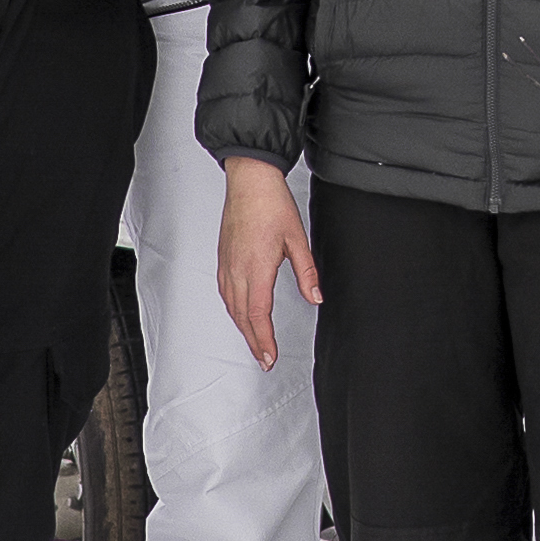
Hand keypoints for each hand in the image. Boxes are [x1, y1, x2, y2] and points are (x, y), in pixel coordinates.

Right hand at [218, 158, 318, 368]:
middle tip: (264, 360)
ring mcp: (227, 265)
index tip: (269, 357)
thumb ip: (306, 272)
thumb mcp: (297, 239)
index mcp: (256, 268)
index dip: (264, 340)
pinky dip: (234, 311)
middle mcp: (237, 270)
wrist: (249, 181)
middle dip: (254, 342)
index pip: (259, 315)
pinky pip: (226, 293)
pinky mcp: (223, 259)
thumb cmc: (271, 204)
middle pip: (243, 317)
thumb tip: (315, 297)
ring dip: (243, 329)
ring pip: (232, 307)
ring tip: (255, 344)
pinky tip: (240, 314)